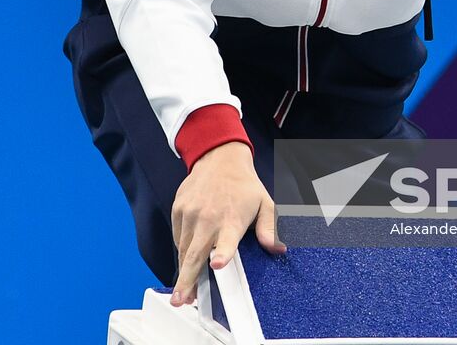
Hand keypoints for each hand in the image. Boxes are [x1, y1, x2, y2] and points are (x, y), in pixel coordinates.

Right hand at [169, 141, 285, 306]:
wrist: (219, 157)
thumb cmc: (242, 184)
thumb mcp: (264, 203)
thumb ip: (269, 228)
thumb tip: (279, 248)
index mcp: (231, 218)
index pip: (226, 239)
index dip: (222, 252)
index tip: (218, 264)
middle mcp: (208, 217)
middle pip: (195, 253)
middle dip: (187, 279)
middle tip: (181, 299)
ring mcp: (190, 213)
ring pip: (183, 249)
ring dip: (183, 271)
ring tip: (182, 292)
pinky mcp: (178, 209)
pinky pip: (178, 237)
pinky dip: (182, 250)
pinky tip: (187, 259)